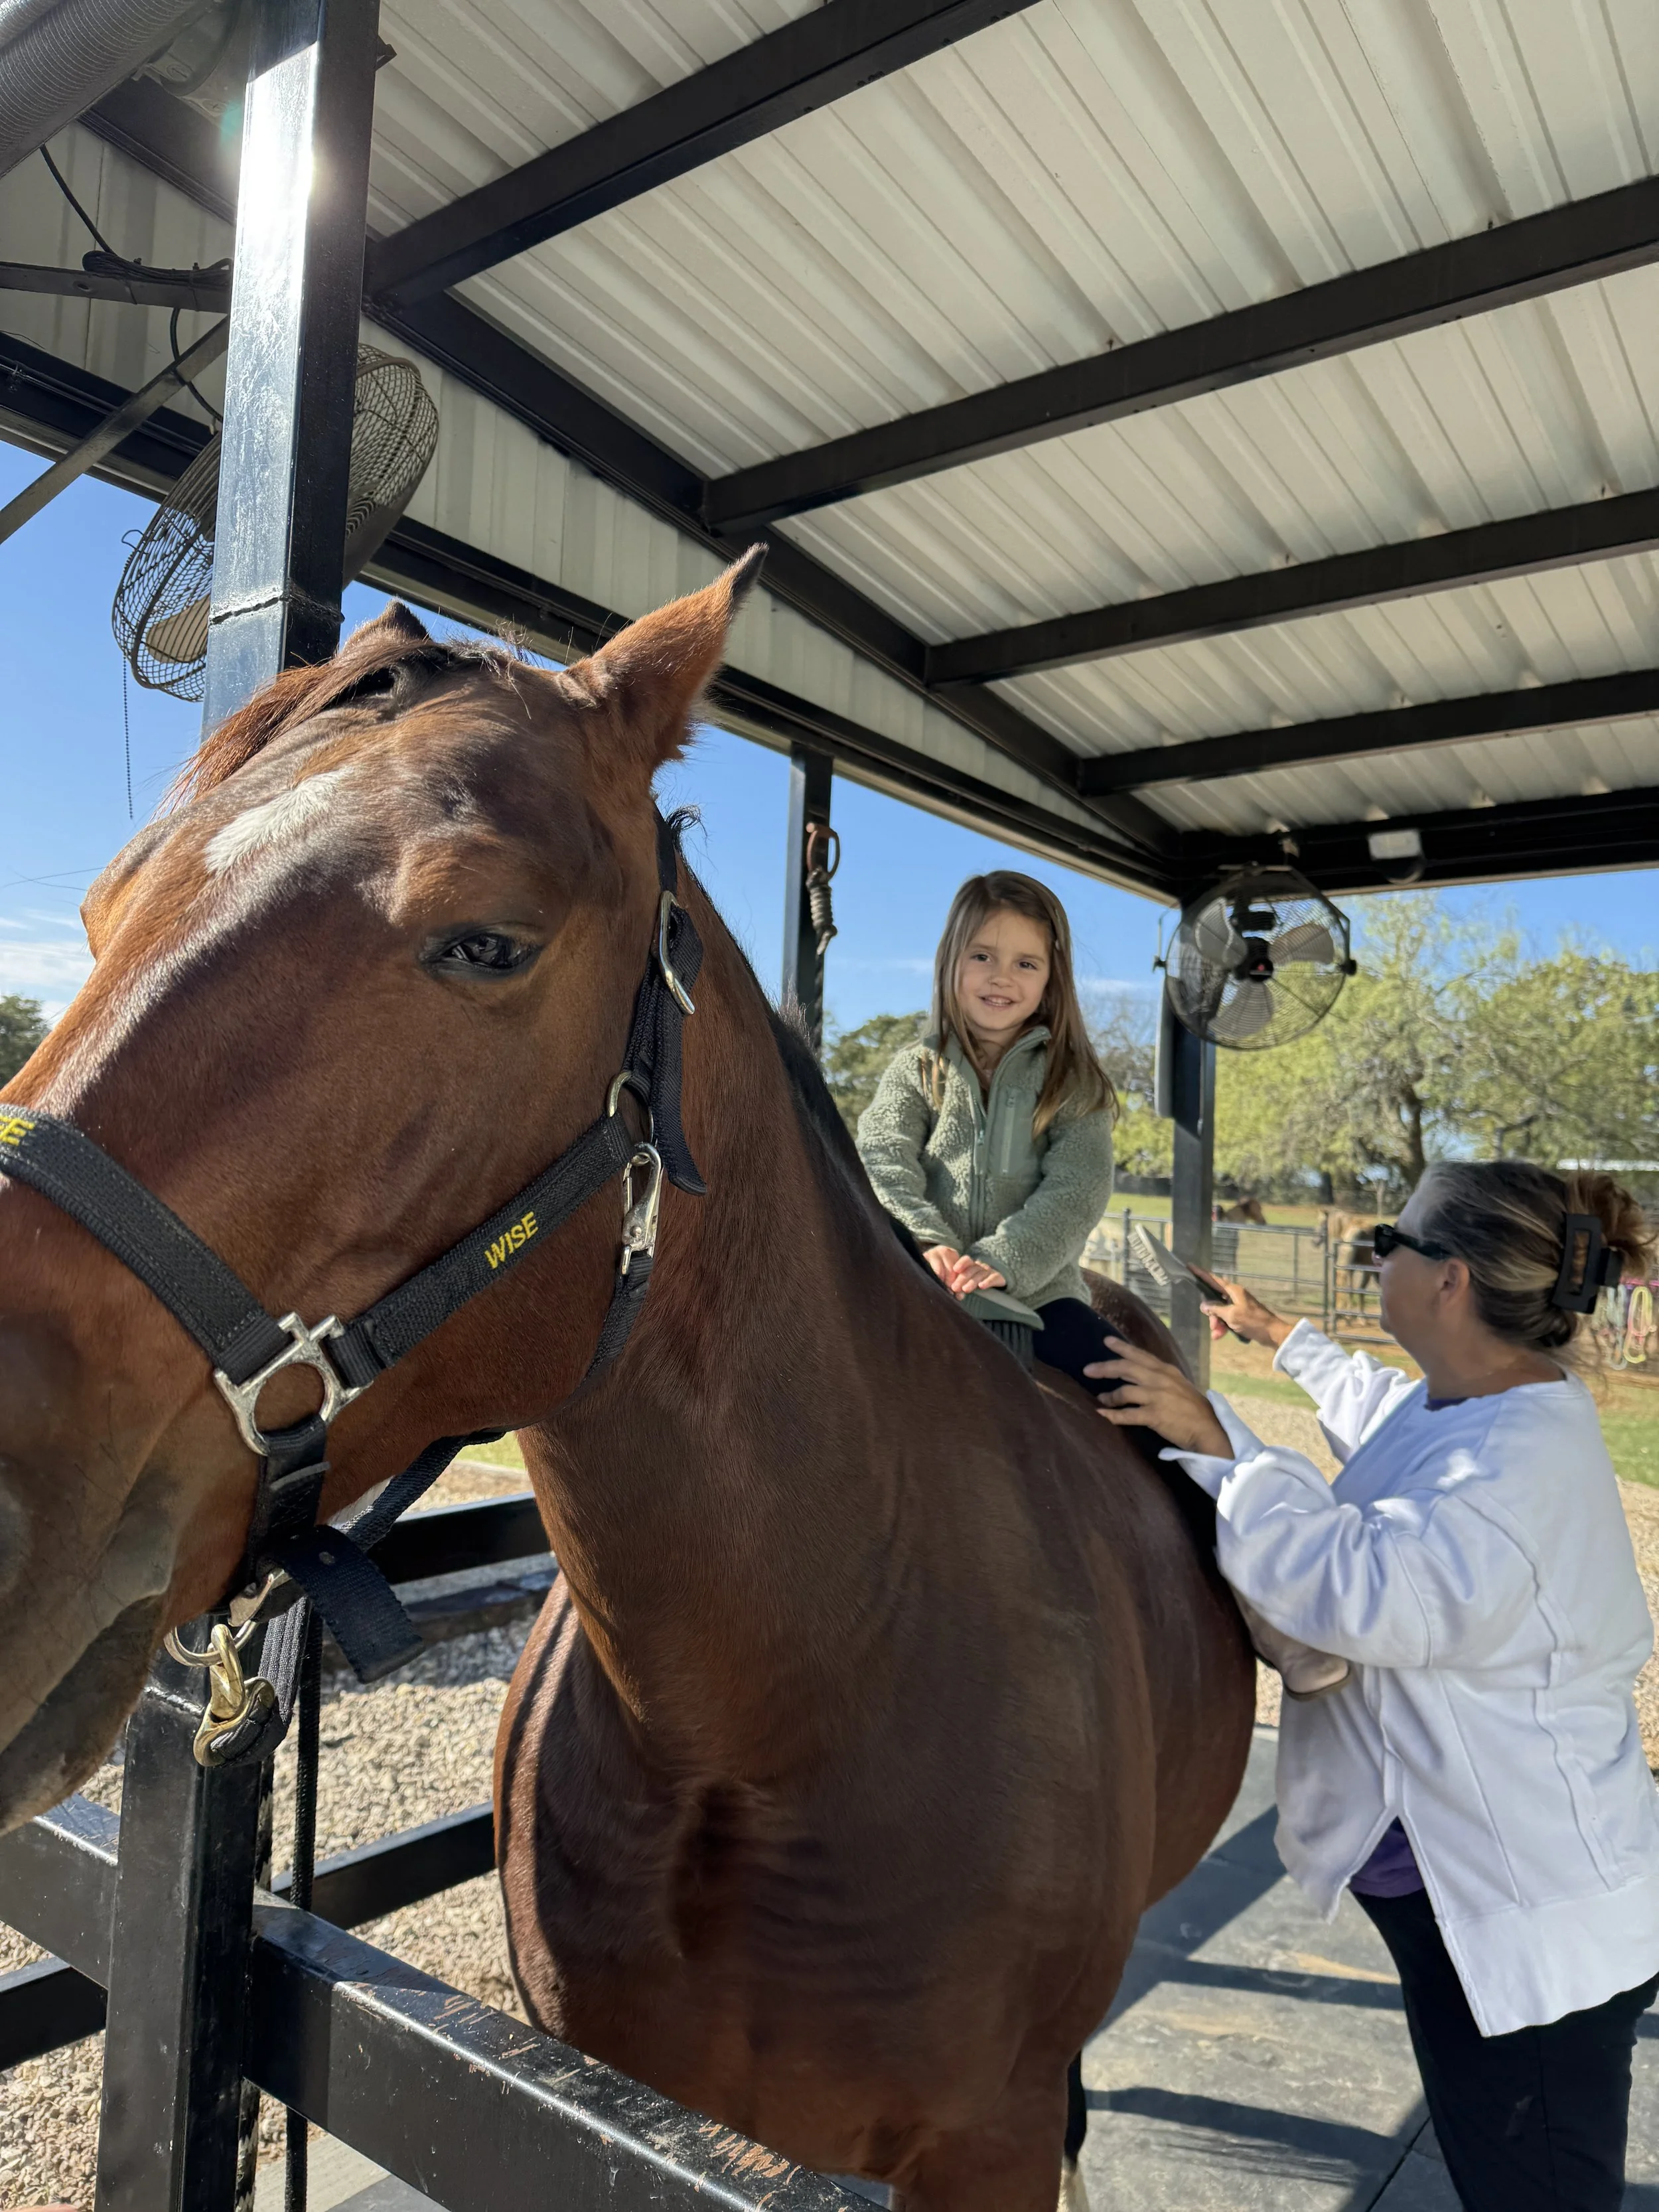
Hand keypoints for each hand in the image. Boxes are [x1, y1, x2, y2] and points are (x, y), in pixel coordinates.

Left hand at [922, 1247, 1006, 1298]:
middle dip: (962, 1278)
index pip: (966, 1260)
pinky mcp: (998, 1277)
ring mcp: (989, 1271)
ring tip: (965, 1289)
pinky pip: (993, 1278)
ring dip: (972, 1282)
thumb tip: (944, 1287)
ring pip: (980, 1274)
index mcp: (972, 1265)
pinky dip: (987, 1282)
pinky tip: (982, 1286)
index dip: (961, 1263)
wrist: (998, 1280)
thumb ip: (957, 1282)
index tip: (954, 1269)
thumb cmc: (977, 1280)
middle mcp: (980, 1266)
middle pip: (971, 1269)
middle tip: (955, 1287)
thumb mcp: (967, 1280)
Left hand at [1085, 1336, 1232, 1455]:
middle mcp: (1160, 1379)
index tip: (1106, 1340)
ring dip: (1108, 1396)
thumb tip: (1138, 1376)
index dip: (1122, 1347)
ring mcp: (1157, 1397)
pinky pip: (1128, 1414)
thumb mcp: (1178, 1385)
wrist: (1208, 1429)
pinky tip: (1102, 1415)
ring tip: (1100, 1400)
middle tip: (1088, 1370)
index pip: (1140, 1355)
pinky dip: (1112, 1415)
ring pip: (1124, 1391)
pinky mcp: (1154, 1415)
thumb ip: (1159, 1378)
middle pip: (1126, 1368)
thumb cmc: (1193, 1408)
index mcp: (1166, 1370)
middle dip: (1105, 1368)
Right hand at [1199, 1274, 1290, 1348]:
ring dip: (1217, 1323)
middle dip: (1211, 1314)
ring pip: (1220, 1311)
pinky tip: (1221, 1336)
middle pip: (1215, 1300)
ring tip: (1217, 1335)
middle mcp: (1235, 1295)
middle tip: (1213, 1326)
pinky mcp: (1241, 1315)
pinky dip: (1223, 1326)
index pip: (1213, 1280)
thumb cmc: (1252, 1321)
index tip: (1190, 1266)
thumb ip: (1216, 1309)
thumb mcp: (1231, 1315)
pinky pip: (1227, 1318)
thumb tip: (1204, 1305)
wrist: (1271, 1333)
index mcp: (1233, 1290)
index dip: (1201, 1274)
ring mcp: (1238, 1305)